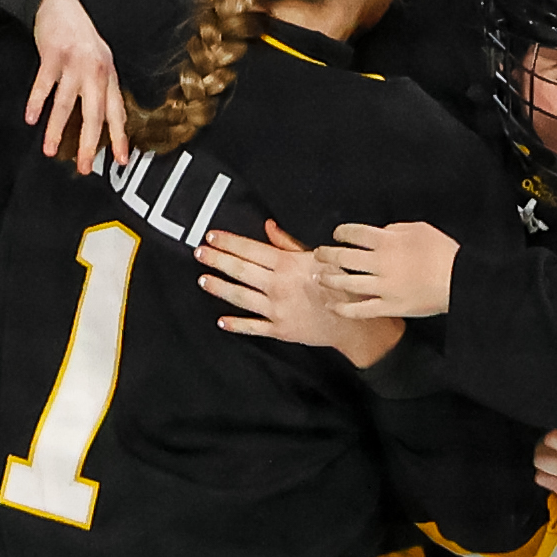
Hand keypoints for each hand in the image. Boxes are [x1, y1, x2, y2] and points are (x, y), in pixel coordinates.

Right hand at [28, 0, 128, 173]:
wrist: (62, 6)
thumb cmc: (81, 38)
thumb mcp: (101, 62)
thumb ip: (102, 88)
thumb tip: (102, 120)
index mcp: (109, 77)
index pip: (117, 112)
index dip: (120, 137)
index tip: (121, 160)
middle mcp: (96, 72)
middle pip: (95, 113)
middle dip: (89, 143)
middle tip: (84, 166)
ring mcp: (74, 64)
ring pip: (66, 103)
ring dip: (57, 129)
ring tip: (50, 150)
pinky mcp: (53, 55)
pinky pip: (44, 84)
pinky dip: (36, 102)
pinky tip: (31, 118)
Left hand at [198, 222, 403, 364]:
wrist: (357, 322)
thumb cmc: (343, 286)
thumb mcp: (320, 258)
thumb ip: (290, 244)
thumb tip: (268, 227)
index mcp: (289, 265)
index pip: (251, 250)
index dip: (229, 242)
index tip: (212, 236)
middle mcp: (279, 287)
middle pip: (240, 271)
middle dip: (217, 260)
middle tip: (200, 253)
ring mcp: (277, 310)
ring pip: (240, 297)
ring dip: (219, 287)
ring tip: (203, 280)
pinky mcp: (280, 329)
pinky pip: (252, 327)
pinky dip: (235, 324)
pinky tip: (222, 320)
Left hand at [317, 222, 459, 317]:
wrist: (460, 280)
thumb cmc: (444, 252)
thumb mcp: (421, 229)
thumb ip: (396, 229)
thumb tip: (381, 232)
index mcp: (388, 241)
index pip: (354, 234)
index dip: (341, 233)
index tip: (337, 235)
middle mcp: (380, 263)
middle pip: (343, 257)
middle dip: (327, 254)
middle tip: (320, 254)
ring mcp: (383, 287)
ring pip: (346, 283)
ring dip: (329, 279)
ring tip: (320, 277)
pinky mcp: (389, 307)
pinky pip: (360, 309)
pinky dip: (343, 308)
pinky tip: (333, 304)